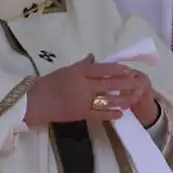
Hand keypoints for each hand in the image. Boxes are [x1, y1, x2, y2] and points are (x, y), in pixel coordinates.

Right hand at [24, 56, 157, 126]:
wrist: (34, 102)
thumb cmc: (47, 84)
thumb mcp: (65, 70)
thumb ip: (81, 65)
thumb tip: (93, 58)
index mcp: (78, 71)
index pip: (102, 68)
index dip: (117, 69)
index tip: (128, 70)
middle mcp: (83, 84)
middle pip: (109, 83)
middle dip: (126, 83)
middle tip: (139, 83)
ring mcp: (83, 100)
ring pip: (108, 99)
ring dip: (123, 99)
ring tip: (134, 99)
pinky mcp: (81, 113)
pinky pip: (100, 113)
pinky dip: (112, 113)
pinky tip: (121, 113)